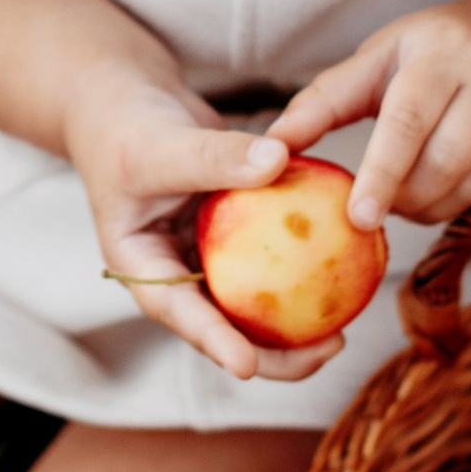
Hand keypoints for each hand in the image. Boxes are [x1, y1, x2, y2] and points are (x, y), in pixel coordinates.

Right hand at [61, 53, 343, 385]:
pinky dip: (300, 271)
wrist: (127, 104)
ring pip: (249, 306)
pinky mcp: (232, 240)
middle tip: (326, 348)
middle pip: (222, 326)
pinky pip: (268, 263)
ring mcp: (204, 259)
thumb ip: (214, 156)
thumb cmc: (127, 126)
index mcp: (140, 265)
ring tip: (341, 333)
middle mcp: (174, 272)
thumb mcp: (162, 144)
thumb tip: (279, 160)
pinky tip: (342, 272)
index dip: (212, 341)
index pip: (175, 309)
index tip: (245, 366)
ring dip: (292, 325)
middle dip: (272, 352)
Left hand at [266, 0, 470, 229]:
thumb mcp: (375, 61)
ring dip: (441, 206)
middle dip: (407, 200)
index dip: (382, 175)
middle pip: (446, 166)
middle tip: (384, 203)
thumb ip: (322, 104)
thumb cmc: (430, 55)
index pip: (408, 124)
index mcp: (440, 51)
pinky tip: (468, 180)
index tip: (359, 218)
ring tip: (421, 192)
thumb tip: (269, 150)